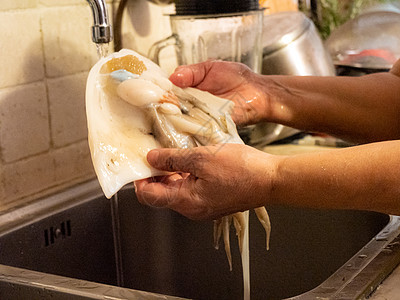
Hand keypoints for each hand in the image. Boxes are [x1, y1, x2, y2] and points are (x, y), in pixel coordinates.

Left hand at [134, 144, 276, 219]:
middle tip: (155, 152)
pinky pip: (191, 188)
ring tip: (173, 152)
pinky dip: (185, 174)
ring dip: (171, 172)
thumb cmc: (242, 169)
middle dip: (155, 173)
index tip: (139, 162)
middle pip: (162, 193)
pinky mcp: (212, 199)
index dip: (140, 179)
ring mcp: (203, 205)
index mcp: (187, 202)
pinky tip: (189, 158)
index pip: (150, 196)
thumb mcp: (202, 158)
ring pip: (176, 189)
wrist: (271, 179)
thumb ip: (172, 159)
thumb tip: (151, 159)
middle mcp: (192, 208)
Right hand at [169, 60, 268, 125]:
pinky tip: (184, 124)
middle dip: (167, 105)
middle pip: (172, 106)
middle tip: (163, 103)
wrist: (257, 93)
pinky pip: (195, 129)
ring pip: (181, 119)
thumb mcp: (211, 67)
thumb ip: (192, 72)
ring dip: (176, 117)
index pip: (170, 90)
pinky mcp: (208, 127)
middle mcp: (192, 102)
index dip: (162, 91)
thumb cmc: (237, 78)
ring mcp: (199, 116)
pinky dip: (189, 128)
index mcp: (189, 86)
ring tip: (172, 112)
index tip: (155, 91)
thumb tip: (173, 77)